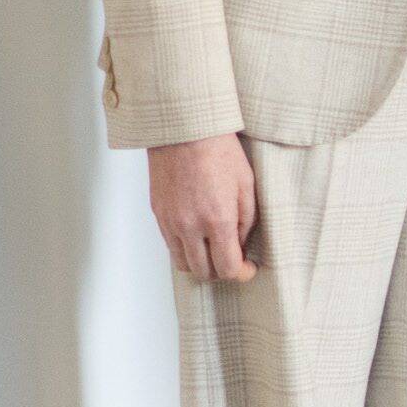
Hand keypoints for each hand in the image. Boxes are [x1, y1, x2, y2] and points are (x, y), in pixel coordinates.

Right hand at [149, 133, 257, 281]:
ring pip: (182, 263)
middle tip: (235, 260)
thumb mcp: (247, 185)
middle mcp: (189, 226)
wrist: (184, 132)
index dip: (240, 273)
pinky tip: (198, 238)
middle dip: (221, 271)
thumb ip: (246, 220)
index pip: (226, 267)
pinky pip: (170, 246)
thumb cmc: (219, 153)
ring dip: (200, 264)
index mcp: (217, 220)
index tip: (249, 268)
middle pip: (202, 272)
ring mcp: (170, 222)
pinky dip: (185, 250)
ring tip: (215, 251)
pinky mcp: (158, 215)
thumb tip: (242, 244)